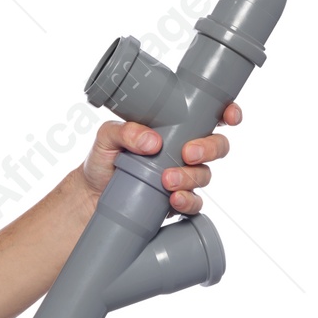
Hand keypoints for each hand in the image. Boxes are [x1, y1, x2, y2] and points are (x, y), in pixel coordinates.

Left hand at [81, 111, 240, 218]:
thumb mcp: (106, 138)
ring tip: (166, 180)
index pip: (212, 116)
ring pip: (205, 175)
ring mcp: (183, 178)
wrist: (89, 197)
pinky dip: (188, 202)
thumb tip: (152, 142)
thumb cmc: (103, 160)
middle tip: (187, 153)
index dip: (229, 114)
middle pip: (217, 147)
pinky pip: (194, 204)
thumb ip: (125, 130)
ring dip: (191, 177)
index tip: (229, 117)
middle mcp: (184, 151)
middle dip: (210, 148)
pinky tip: (174, 201)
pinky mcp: (175, 202)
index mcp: (176, 128)